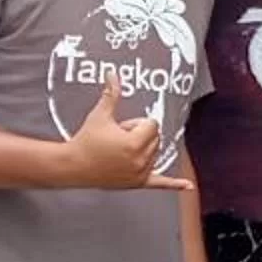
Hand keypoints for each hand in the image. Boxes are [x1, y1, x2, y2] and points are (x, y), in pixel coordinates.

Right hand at [57, 78, 190, 192]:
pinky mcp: (137, 183)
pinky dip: (174, 184)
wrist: (73, 165)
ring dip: (142, 150)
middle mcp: (141, 160)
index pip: (151, 125)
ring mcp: (140, 173)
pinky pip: (160, 183)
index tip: (119, 129)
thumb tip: (113, 74)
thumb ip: (111, 95)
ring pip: (156, 153)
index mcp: (135, 143)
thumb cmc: (85, 141)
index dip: (134, 124)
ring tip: (119, 152)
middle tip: (117, 140)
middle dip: (138, 136)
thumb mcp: (100, 115)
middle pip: (155, 138)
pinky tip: (188, 186)